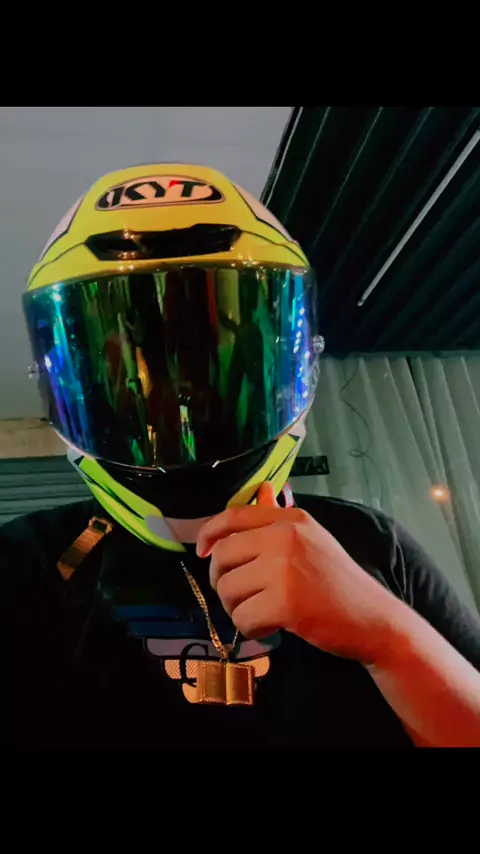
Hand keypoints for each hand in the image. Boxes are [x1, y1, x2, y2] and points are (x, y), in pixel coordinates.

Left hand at [197, 483, 401, 663]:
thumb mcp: (312, 540)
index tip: (202, 552)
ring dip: (237, 609)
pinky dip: (251, 629)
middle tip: (239, 596)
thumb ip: (280, 519)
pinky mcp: (285, 603)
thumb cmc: (339, 582)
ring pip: (228, 590)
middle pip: (222, 555)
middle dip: (221, 581)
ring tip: (262, 612)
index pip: (234, 516)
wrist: (374, 619)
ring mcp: (284, 569)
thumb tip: (261, 491)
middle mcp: (286, 537)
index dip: (209, 533)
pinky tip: (272, 627)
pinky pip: (242, 618)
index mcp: (291, 519)